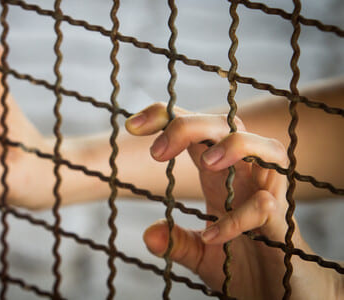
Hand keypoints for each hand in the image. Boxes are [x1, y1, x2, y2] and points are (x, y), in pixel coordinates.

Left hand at [125, 103, 339, 298]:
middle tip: (156, 152)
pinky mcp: (281, 223)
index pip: (196, 133)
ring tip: (205, 163)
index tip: (132, 125)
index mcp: (219, 177)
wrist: (277, 297)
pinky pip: (263, 207)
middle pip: (226, 127)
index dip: (166, 119)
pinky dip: (237, 218)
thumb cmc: (243, 267)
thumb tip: (149, 233)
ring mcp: (266, 195)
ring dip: (235, 146)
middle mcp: (244, 178)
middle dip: (190, 127)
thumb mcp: (201, 255)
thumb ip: (177, 242)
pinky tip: (211, 236)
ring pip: (264, 147)